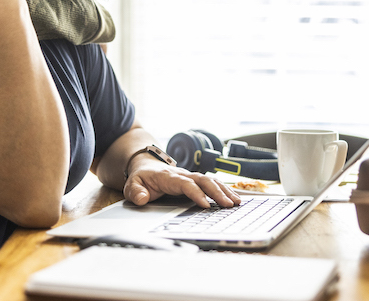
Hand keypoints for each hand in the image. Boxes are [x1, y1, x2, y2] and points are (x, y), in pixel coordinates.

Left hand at [124, 159, 240, 208]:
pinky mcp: (195, 180)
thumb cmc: (141, 177)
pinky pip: (211, 183)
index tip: (206, 204)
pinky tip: (235, 197)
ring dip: (224, 190)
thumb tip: (142, 198)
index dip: (196, 193)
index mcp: (168, 176)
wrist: (145, 165)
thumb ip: (135, 192)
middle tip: (229, 204)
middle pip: (202, 180)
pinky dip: (224, 189)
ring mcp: (190, 176)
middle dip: (216, 191)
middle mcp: (182, 174)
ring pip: (210, 180)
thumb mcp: (132, 185)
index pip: (184, 184)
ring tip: (237, 202)